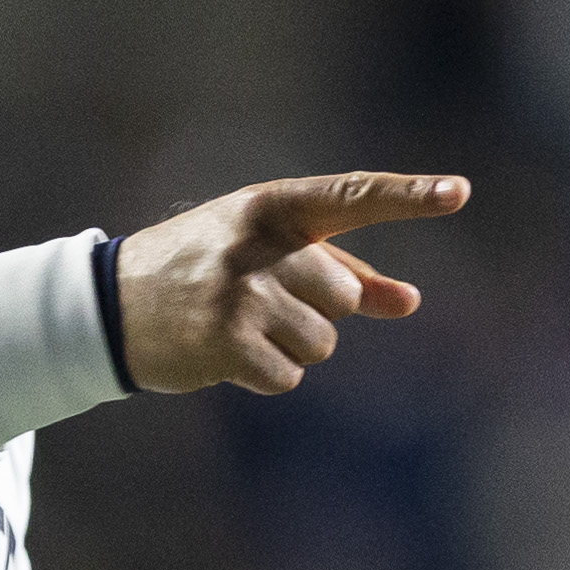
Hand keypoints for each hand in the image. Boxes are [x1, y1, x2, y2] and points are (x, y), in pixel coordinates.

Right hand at [116, 172, 467, 393]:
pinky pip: (289, 376)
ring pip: (322, 343)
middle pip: (344, 297)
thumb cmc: (201, 271)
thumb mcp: (265, 253)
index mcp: (270, 205)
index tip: (459, 192)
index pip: (351, 196)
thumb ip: (342, 272)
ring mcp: (241, 291)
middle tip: (256, 303)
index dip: (409, 195)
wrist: (110, 304)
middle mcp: (257, 242)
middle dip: (313, 312)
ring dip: (289, 348)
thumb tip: (411, 302)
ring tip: (236, 328)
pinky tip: (225, 354)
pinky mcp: (226, 341)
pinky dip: (264, 376)